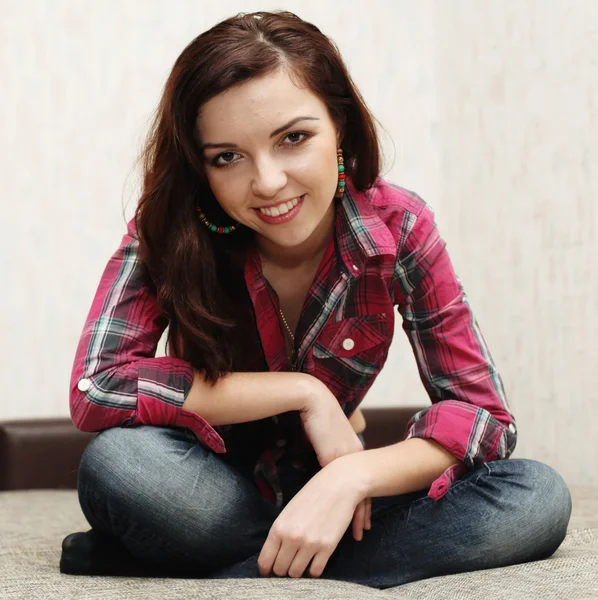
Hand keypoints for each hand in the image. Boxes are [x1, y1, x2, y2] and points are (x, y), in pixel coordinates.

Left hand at [258, 456, 364, 577]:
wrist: (338, 485)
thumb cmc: (312, 494)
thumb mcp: (289, 511)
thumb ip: (280, 532)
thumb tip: (275, 554)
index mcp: (278, 527)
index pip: (265, 561)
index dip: (266, 569)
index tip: (270, 571)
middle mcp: (292, 538)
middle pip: (280, 570)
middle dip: (282, 570)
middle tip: (288, 564)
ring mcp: (310, 544)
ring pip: (296, 573)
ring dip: (298, 571)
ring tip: (301, 562)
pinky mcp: (327, 547)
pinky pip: (315, 572)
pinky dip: (313, 570)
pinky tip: (314, 561)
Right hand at [299, 378, 371, 540]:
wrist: (314, 402)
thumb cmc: (316, 418)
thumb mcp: (326, 440)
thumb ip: (329, 455)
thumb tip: (324, 471)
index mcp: (354, 453)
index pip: (364, 484)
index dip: (364, 503)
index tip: (364, 519)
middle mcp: (355, 457)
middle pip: (365, 491)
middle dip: (364, 514)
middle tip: (364, 532)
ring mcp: (347, 459)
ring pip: (357, 494)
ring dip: (357, 515)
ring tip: (358, 533)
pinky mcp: (334, 459)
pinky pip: (342, 488)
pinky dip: (345, 505)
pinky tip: (342, 518)